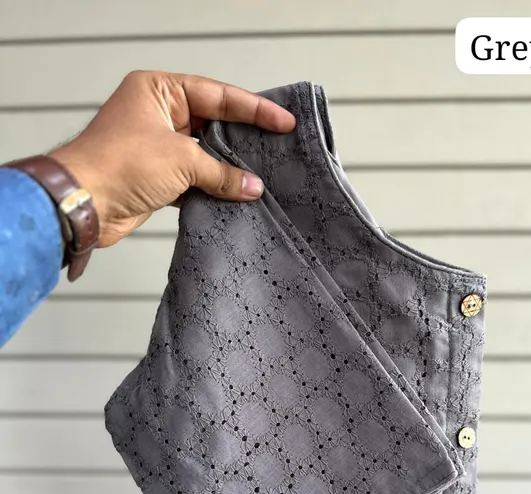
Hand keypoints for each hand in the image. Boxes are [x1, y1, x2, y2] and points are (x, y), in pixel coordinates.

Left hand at [50, 71, 295, 246]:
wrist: (84, 203)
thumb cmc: (120, 164)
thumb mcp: (181, 160)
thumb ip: (221, 172)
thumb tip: (252, 187)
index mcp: (160, 91)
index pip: (218, 95)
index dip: (254, 109)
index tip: (283, 122)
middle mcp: (158, 114)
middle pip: (213, 122)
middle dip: (244, 137)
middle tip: (279, 145)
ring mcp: (158, 146)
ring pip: (205, 153)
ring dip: (230, 167)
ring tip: (264, 173)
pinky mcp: (157, 177)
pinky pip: (195, 179)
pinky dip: (214, 187)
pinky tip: (237, 194)